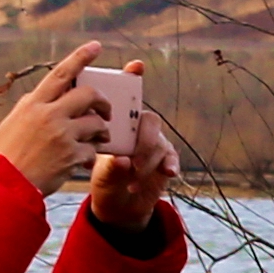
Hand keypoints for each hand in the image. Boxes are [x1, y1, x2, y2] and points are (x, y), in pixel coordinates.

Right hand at [0, 43, 114, 193]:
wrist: (9, 185)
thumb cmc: (9, 154)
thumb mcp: (13, 122)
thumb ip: (31, 106)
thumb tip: (44, 93)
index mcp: (34, 104)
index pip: (61, 73)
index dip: (80, 57)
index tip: (96, 46)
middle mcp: (49, 115)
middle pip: (88, 95)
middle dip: (102, 101)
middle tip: (106, 111)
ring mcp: (62, 135)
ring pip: (96, 123)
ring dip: (101, 131)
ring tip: (97, 138)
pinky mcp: (72, 155)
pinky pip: (93, 149)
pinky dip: (91, 154)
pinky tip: (82, 159)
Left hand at [88, 73, 182, 230]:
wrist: (118, 207)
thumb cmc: (105, 181)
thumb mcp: (101, 174)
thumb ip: (111, 167)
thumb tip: (123, 161)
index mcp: (118, 124)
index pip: (125, 97)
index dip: (132, 78)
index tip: (136, 66)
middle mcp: (138, 129)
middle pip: (149, 120)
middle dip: (143, 140)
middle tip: (131, 160)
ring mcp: (154, 143)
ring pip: (159, 141)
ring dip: (147, 160)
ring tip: (133, 178)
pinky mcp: (166, 160)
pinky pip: (172, 156)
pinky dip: (170, 164)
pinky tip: (167, 172)